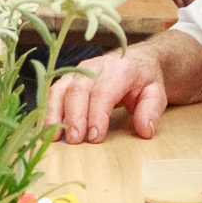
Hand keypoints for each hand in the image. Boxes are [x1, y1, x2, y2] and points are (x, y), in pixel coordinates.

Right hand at [50, 49, 169, 145]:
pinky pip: (52, 93)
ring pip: (60, 89)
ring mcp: (78, 72)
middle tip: (75, 141)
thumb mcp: (155, 93)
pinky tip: (46, 130)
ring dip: (55, 114)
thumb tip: (145, 130)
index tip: (95, 137)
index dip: (97, 115)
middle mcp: (95, 66)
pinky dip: (48, 111)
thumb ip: (151, 110)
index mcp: (119, 69)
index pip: (103, 91)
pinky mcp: (67, 79)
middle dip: (74, 117)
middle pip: (78, 89)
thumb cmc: (143, 80)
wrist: (135, 61)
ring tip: (54, 138)